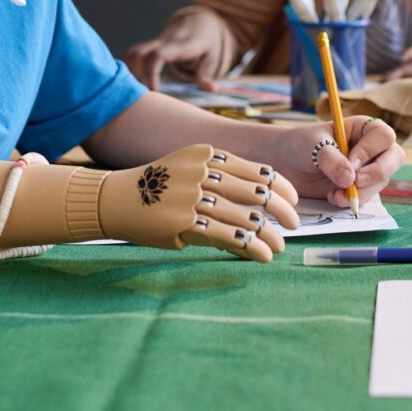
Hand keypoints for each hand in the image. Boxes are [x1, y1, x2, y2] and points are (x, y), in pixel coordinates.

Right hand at [98, 144, 298, 261]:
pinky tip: (262, 255)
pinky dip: (251, 246)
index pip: (258, 170)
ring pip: (245, 217)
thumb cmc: (158, 187)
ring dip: (268, 235)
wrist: (117, 198)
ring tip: (278, 247)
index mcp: (210, 155)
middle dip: (282, 211)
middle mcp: (204, 172)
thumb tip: (259, 204)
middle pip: (257, 193)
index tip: (293, 201)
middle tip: (294, 225)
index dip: (281, 187)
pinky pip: (228, 235)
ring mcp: (194, 197)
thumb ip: (222, 179)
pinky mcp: (185, 222)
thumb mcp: (190, 169)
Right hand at [124, 11, 223, 90]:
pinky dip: (129, 68)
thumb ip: (207, 74)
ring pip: (132, 53)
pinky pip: (132, 54)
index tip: (154, 89)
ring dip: (130, 72)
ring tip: (140, 89)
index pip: (158, 55)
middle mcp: (163, 42)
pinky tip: (137, 82)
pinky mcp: (149, 46)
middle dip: (135, 75)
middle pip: (138, 53)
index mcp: (180, 45)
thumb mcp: (212, 57)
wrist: (199, 22)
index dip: (151, 72)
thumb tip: (211, 89)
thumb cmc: (206, 42)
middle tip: (145, 93)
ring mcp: (154, 43)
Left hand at [279, 116, 405, 208]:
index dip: (371, 150)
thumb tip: (350, 179)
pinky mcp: (359, 187)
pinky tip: (333, 197)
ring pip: (381, 181)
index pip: (384, 136)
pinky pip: (367, 196)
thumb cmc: (300, 144)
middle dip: (376, 173)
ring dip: (361, 191)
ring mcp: (367, 169)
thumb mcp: (313, 146)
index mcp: (363, 128)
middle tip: (355, 182)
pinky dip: (352, 200)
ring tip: (334, 194)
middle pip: (394, 158)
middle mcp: (370, 148)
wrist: (285, 164)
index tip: (351, 162)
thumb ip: (332, 160)